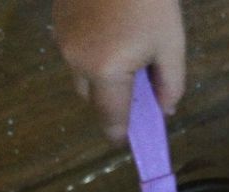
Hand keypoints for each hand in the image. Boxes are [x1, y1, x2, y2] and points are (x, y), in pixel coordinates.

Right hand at [53, 0, 185, 142]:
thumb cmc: (151, 2)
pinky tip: (112, 37)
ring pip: (81, 75)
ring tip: (127, 58)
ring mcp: (63, 41)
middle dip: (113, 102)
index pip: (111, 116)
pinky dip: (91, 56)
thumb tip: (165, 109)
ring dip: (101, 78)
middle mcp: (77, 62)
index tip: (123, 140)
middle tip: (137, 92)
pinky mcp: (57, 22)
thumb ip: (171, 83)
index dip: (118, 132)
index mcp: (106, 72)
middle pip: (93, 98)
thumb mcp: (171, 44)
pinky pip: (74, 53)